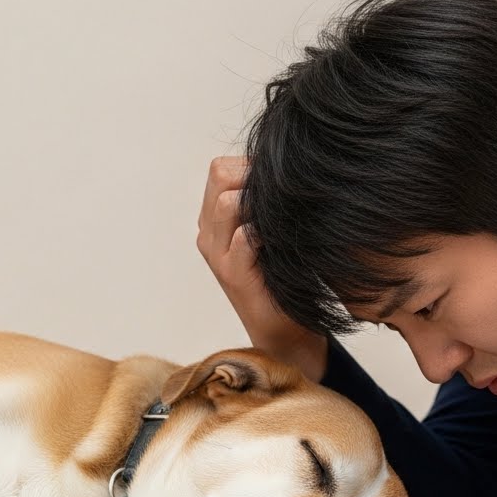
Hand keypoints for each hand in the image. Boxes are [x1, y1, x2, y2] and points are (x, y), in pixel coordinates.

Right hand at [197, 156, 326, 380]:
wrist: (282, 331)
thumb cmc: (281, 275)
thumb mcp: (268, 232)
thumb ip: (263, 203)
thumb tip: (288, 165)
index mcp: (213, 220)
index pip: (220, 169)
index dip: (251, 167)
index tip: (278, 183)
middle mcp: (208, 234)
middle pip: (220, 175)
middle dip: (254, 178)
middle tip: (280, 197)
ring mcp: (217, 255)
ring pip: (228, 203)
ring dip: (259, 203)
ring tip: (280, 217)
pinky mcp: (233, 275)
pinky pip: (243, 238)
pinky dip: (264, 232)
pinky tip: (279, 239)